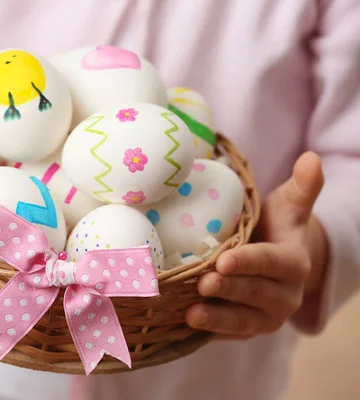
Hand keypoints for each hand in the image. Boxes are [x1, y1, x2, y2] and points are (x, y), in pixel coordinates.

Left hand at [186, 152, 328, 337]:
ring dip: (217, 318)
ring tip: (191, 313)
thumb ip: (302, 187)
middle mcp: (284, 297)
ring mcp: (264, 318)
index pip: (271, 263)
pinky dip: (208, 331)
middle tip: (202, 282)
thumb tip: (311, 158)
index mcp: (294, 265)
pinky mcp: (244, 332)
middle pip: (254, 293)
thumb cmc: (275, 229)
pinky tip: (182, 325)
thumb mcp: (289, 207)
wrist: (273, 264)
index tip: (224, 260)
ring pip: (241, 321)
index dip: (249, 263)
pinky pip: (227, 334)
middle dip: (229, 289)